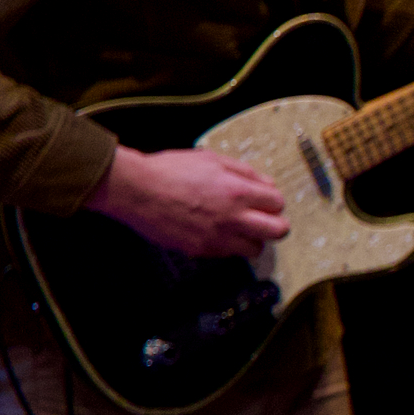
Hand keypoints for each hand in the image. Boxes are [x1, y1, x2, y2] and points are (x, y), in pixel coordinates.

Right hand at [85, 146, 287, 258]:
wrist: (136, 191)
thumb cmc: (169, 171)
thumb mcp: (211, 159)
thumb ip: (244, 172)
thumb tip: (266, 183)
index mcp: (238, 191)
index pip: (278, 203)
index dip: (273, 201)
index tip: (266, 201)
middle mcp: (233, 217)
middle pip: (278, 231)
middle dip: (276, 225)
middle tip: (265, 220)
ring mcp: (217, 237)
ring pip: (256, 249)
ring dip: (253, 239)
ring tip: (240, 230)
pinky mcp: (200, 250)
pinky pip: (228, 255)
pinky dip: (228, 246)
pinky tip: (217, 233)